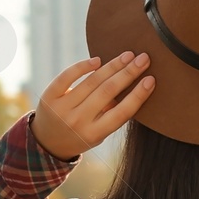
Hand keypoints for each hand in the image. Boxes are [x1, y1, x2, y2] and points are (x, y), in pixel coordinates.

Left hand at [32, 51, 154, 160]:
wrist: (46, 143)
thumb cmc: (81, 135)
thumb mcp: (98, 134)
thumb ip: (111, 114)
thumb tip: (131, 85)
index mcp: (94, 134)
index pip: (121, 112)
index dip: (138, 95)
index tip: (151, 79)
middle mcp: (78, 122)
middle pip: (108, 92)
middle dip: (128, 73)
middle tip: (143, 58)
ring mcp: (62, 109)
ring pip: (91, 82)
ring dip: (112, 66)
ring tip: (127, 55)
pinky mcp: (49, 97)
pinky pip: (67, 77)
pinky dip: (83, 66)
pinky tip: (98, 60)